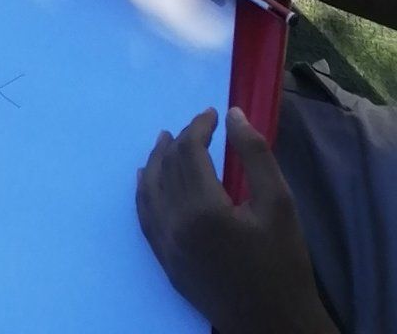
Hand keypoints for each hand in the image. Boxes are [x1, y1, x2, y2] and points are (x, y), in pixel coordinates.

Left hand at [137, 107, 336, 333]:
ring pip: (150, 190)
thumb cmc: (283, 263)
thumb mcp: (279, 203)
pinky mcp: (166, 263)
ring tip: (164, 140)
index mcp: (203, 208)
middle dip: (181, 141)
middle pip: (169, 168)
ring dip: (156, 161)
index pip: (190, 152)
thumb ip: (255, 154)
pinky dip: (143, 193)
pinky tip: (145, 180)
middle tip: (198, 126)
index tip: (214, 114)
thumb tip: (233, 115)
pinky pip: (145, 218)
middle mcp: (175, 225)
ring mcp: (167, 246)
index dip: (199, 127)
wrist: (274, 324)